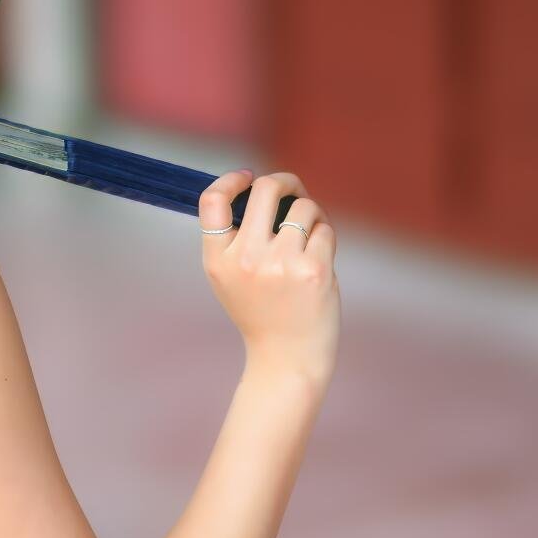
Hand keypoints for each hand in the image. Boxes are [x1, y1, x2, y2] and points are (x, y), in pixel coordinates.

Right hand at [199, 169, 339, 380]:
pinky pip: (324, 228)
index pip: (212, 201)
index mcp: (218, 260)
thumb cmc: (262, 312)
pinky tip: (319, 257)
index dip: (231, 180)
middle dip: (286, 182)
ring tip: (309, 237)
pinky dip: (325, 236)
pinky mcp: (312, 269)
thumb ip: (236, 238)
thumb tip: (260, 186)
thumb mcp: (230, 278)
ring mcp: (280, 263)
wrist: (287, 359)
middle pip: (266, 189)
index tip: (248, 178)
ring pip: (303, 206)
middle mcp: (246, 258)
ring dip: (311, 214)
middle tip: (293, 191)